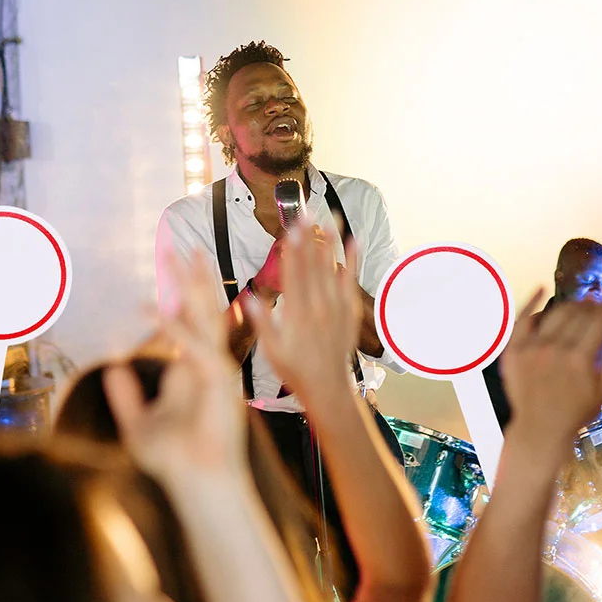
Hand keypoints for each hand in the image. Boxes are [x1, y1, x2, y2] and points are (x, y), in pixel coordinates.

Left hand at [105, 251, 245, 480]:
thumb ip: (126, 395)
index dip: (179, 295)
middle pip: (202, 311)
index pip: (188, 323)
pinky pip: (198, 349)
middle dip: (193, 278)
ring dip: (194, 286)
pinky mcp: (220, 384)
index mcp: (193, 371)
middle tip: (183, 245)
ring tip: (183, 255)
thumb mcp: (137, 424)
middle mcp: (208, 365)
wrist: (198, 487)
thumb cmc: (174, 462)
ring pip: (206, 318)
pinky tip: (159, 310)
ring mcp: (217, 372)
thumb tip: (112, 364)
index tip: (170, 270)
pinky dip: (179, 330)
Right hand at [251, 226, 360, 405]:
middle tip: (306, 213)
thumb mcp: (272, 351)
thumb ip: (263, 323)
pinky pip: (351, 281)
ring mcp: (336, 308)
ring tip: (330, 217)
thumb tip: (248, 300)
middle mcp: (318, 307)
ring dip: (331, 242)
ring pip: (332, 268)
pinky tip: (353, 242)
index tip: (290, 230)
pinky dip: (352, 261)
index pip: (294, 275)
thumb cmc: (295, 370)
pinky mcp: (349, 311)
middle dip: (309, 238)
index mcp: (297, 314)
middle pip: (312, 265)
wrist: (328, 387)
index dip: (292, 251)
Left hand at [500, 287, 601, 450]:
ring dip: (570, 305)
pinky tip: (541, 289)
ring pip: (554, 314)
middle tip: (599, 302)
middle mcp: (555, 348)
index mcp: (579, 358)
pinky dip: (532, 302)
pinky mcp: (513, 349)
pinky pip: (522, 319)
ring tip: (579, 304)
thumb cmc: (575, 413)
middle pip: (577, 315)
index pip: (600, 320)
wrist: (538, 428)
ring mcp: (531, 347)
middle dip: (592, 305)